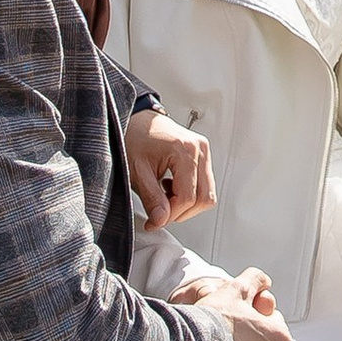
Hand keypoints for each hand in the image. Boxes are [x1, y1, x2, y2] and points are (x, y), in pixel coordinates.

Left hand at [125, 108, 215, 227]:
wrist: (136, 120)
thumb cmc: (134, 137)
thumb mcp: (137, 171)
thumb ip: (152, 199)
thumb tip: (161, 220)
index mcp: (185, 150)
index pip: (188, 197)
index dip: (171, 215)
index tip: (154, 221)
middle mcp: (199, 149)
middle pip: (204, 198)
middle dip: (181, 212)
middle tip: (159, 213)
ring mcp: (203, 152)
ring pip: (207, 194)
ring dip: (186, 204)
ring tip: (164, 196)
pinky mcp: (202, 156)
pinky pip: (204, 185)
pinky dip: (189, 194)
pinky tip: (170, 188)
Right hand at [176, 262, 289, 340]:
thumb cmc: (215, 324)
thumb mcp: (236, 289)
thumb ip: (255, 280)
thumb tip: (261, 280)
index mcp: (279, 337)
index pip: (272, 317)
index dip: (254, 309)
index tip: (239, 309)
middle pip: (261, 339)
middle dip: (248, 331)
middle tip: (228, 322)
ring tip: (219, 338)